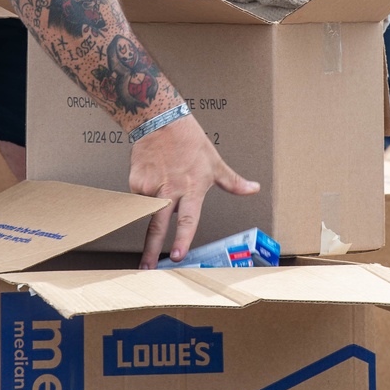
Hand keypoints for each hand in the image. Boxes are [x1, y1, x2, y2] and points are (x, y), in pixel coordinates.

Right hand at [129, 114, 259, 268]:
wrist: (160, 122)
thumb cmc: (190, 141)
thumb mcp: (215, 162)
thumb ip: (233, 181)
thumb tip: (253, 189)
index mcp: (191, 190)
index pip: (187, 220)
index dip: (182, 240)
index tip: (177, 256)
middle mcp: (169, 191)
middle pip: (157, 226)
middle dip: (151, 249)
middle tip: (146, 267)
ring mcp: (150, 187)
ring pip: (148, 211)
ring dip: (149, 213)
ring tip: (152, 205)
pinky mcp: (136, 182)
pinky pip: (140, 197)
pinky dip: (146, 194)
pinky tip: (153, 178)